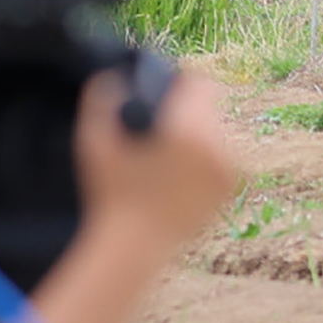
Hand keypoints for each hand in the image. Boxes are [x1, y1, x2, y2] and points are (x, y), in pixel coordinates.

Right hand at [73, 64, 238, 259]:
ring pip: (216, 132)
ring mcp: (226, 170)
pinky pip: (220, 157)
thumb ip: (101, 100)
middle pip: (208, 108)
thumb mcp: (94, 143)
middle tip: (162, 123)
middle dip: (187, 111)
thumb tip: (111, 75)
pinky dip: (205, 158)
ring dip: (197, 134)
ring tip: (169, 148)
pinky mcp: (227, 190)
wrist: (134, 247)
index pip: (200, 84)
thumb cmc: (110, 194)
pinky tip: (180, 168)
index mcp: (189, 130)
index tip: (164, 92)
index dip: (181, 83)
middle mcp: (216, 147)